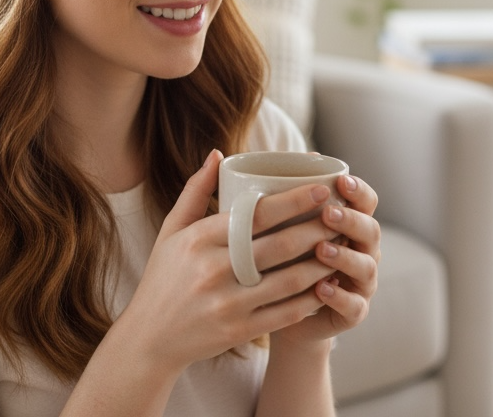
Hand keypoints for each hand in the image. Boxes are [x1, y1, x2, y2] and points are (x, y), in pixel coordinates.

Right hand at [113, 150, 341, 377]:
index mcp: (199, 239)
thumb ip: (195, 192)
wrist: (150, 338)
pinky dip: (310, 298)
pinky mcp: (239, 330)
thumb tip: (217, 154)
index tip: (322, 190)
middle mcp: (214, 269)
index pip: (255, 214)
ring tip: (342, 248)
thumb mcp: (171, 231)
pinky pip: (286, 313)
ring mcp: (228, 303)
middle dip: (317, 229)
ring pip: (289, 280)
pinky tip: (326, 285)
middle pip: (280, 245)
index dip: (293, 201)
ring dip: (321, 263)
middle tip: (342, 217)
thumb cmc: (163, 278)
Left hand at [271, 172, 380, 346]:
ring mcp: (361, 284)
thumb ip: (284, 198)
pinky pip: (353, 305)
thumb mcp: (279, 226)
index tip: (340, 180)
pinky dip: (339, 296)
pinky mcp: (352, 313)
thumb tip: (277, 155)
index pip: (366, 202)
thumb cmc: (280, 259)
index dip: (358, 190)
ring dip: (345, 257)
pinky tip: (321, 288)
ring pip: (366, 267)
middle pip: (371, 231)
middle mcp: (362, 252)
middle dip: (351, 221)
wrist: (278, 311)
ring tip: (321, 250)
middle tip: (328, 214)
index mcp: (350, 225)